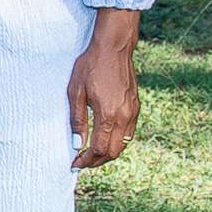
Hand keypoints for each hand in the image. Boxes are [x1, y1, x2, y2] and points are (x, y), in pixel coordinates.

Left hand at [68, 12, 142, 168]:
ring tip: (91, 154)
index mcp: (108, 114)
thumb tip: (77, 144)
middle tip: (82, 162)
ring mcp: (133, 112)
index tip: (75, 164)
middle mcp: (124, 116)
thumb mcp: (75, 91)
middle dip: (97, 161)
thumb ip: (77, 119)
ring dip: (107, 153)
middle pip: (113, 151)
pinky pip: (128, 133)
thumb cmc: (91, 66)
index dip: (86, 160)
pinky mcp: (136, 106)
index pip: (98, 149)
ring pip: (123, 144)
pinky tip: (104, 139)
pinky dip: (116, 142)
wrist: (114, 48)